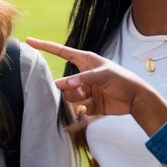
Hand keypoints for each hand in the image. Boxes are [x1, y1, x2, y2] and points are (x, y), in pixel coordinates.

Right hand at [26, 37, 166, 134]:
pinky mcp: (90, 105)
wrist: (137, 98)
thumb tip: (63, 84)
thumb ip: (84, 79)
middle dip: (70, 88)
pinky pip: (78, 112)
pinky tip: (73, 126)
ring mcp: (85, 91)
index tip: (29, 41)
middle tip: (84, 90)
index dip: (44, 46)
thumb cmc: (123, 80)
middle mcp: (83, 76)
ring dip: (78, 100)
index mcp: (85, 61)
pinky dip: (77, 120)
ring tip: (91, 98)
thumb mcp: (104, 74)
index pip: (61, 52)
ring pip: (69, 97)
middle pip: (63, 83)